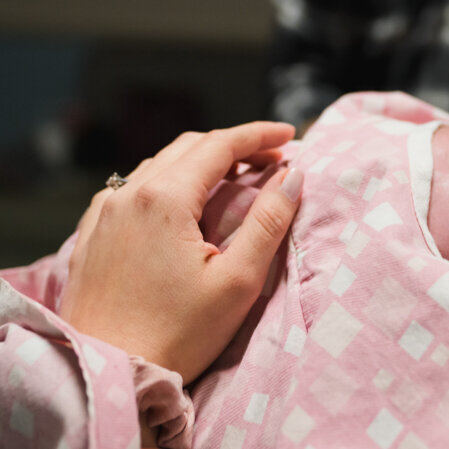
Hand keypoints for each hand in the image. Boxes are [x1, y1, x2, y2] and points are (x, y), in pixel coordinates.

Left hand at [59, 121, 301, 383]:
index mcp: (164, 198)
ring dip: (202, 162)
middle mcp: (128, 195)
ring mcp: (104, 214)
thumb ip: (269, 220)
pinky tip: (184, 202)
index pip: (220, 145)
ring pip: (160, 165)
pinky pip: (132, 189)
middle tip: (273, 158)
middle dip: (235, 146)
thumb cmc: (176, 336)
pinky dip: (168, 181)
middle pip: (190, 148)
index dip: (259, 135)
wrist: (107, 376)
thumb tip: (293, 176)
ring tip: (237, 177)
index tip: (290, 135)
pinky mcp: (92, 235)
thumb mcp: (237, 281)